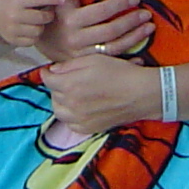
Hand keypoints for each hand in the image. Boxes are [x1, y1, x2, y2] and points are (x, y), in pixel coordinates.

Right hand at [0, 0, 152, 61]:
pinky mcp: (87, 64)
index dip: (119, 5)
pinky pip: (109, 61)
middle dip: (131, 22)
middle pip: (110, 31)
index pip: (100, 11)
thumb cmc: (55, 15)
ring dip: (134, 38)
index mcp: (71, 20)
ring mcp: (82, 54)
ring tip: (148, 28)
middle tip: (146, 15)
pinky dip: (127, 59)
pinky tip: (141, 54)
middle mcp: (77, 39)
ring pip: (113, 47)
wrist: (41, 41)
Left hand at [43, 55, 160, 134]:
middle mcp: (72, 104)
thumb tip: (54, 70)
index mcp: (70, 85)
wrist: (141, 94)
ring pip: (59, 111)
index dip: (47, 72)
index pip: (47, 80)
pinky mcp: (89, 129)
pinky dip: (71, 116)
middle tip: (66, 79)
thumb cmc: (120, 72)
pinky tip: (81, 108)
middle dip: (56, 86)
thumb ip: (70, 65)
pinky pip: (71, 124)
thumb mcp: (94, 59)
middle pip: (53, 95)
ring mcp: (79, 119)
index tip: (50, 70)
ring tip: (72, 94)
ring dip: (61, 102)